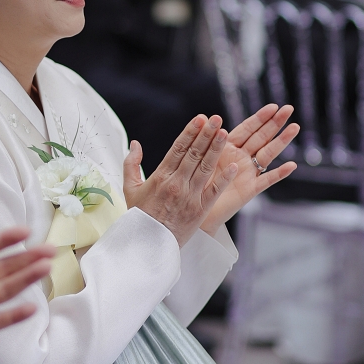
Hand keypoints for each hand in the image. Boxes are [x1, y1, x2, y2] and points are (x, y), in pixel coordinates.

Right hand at [123, 115, 237, 246]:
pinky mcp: (200, 210)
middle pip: (193, 154)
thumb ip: (131, 164)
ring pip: (205, 168)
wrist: (147, 245)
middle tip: (215, 118)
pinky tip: (233, 165)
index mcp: (160, 176)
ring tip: (224, 132)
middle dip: (205, 134)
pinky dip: (224, 178)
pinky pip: (214, 191)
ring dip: (216, 149)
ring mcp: (189, 196)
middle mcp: (176, 183)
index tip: (199, 119)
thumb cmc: (139, 216)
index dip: (190, 132)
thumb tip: (135, 144)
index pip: (178, 148)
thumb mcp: (130, 189)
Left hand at [201, 103, 297, 236]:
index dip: (260, 117)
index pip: (247, 128)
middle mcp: (241, 157)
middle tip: (289, 109)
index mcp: (228, 147)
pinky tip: (292, 165)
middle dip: (275, 123)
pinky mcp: (250, 189)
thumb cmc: (195, 180)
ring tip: (295, 127)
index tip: (273, 106)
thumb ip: (209, 141)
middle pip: (261, 137)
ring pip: (268, 154)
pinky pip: (267, 180)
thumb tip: (212, 119)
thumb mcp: (201, 157)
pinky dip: (279, 174)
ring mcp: (247, 172)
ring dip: (281, 141)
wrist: (193, 206)